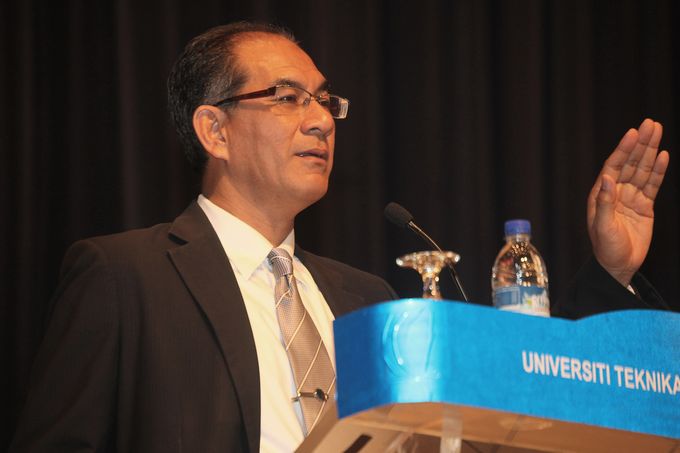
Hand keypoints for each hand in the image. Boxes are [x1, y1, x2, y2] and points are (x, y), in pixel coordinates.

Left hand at [588, 118, 668, 285]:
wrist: (619, 266)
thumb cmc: (606, 249)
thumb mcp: (603, 228)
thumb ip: (605, 203)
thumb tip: (606, 179)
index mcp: (601, 194)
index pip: (613, 166)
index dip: (623, 149)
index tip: (633, 132)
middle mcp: (615, 192)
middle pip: (630, 163)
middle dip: (640, 143)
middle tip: (651, 124)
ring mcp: (630, 198)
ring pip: (642, 170)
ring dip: (650, 151)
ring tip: (658, 131)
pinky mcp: (644, 206)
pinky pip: (652, 184)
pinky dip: (658, 170)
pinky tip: (663, 155)